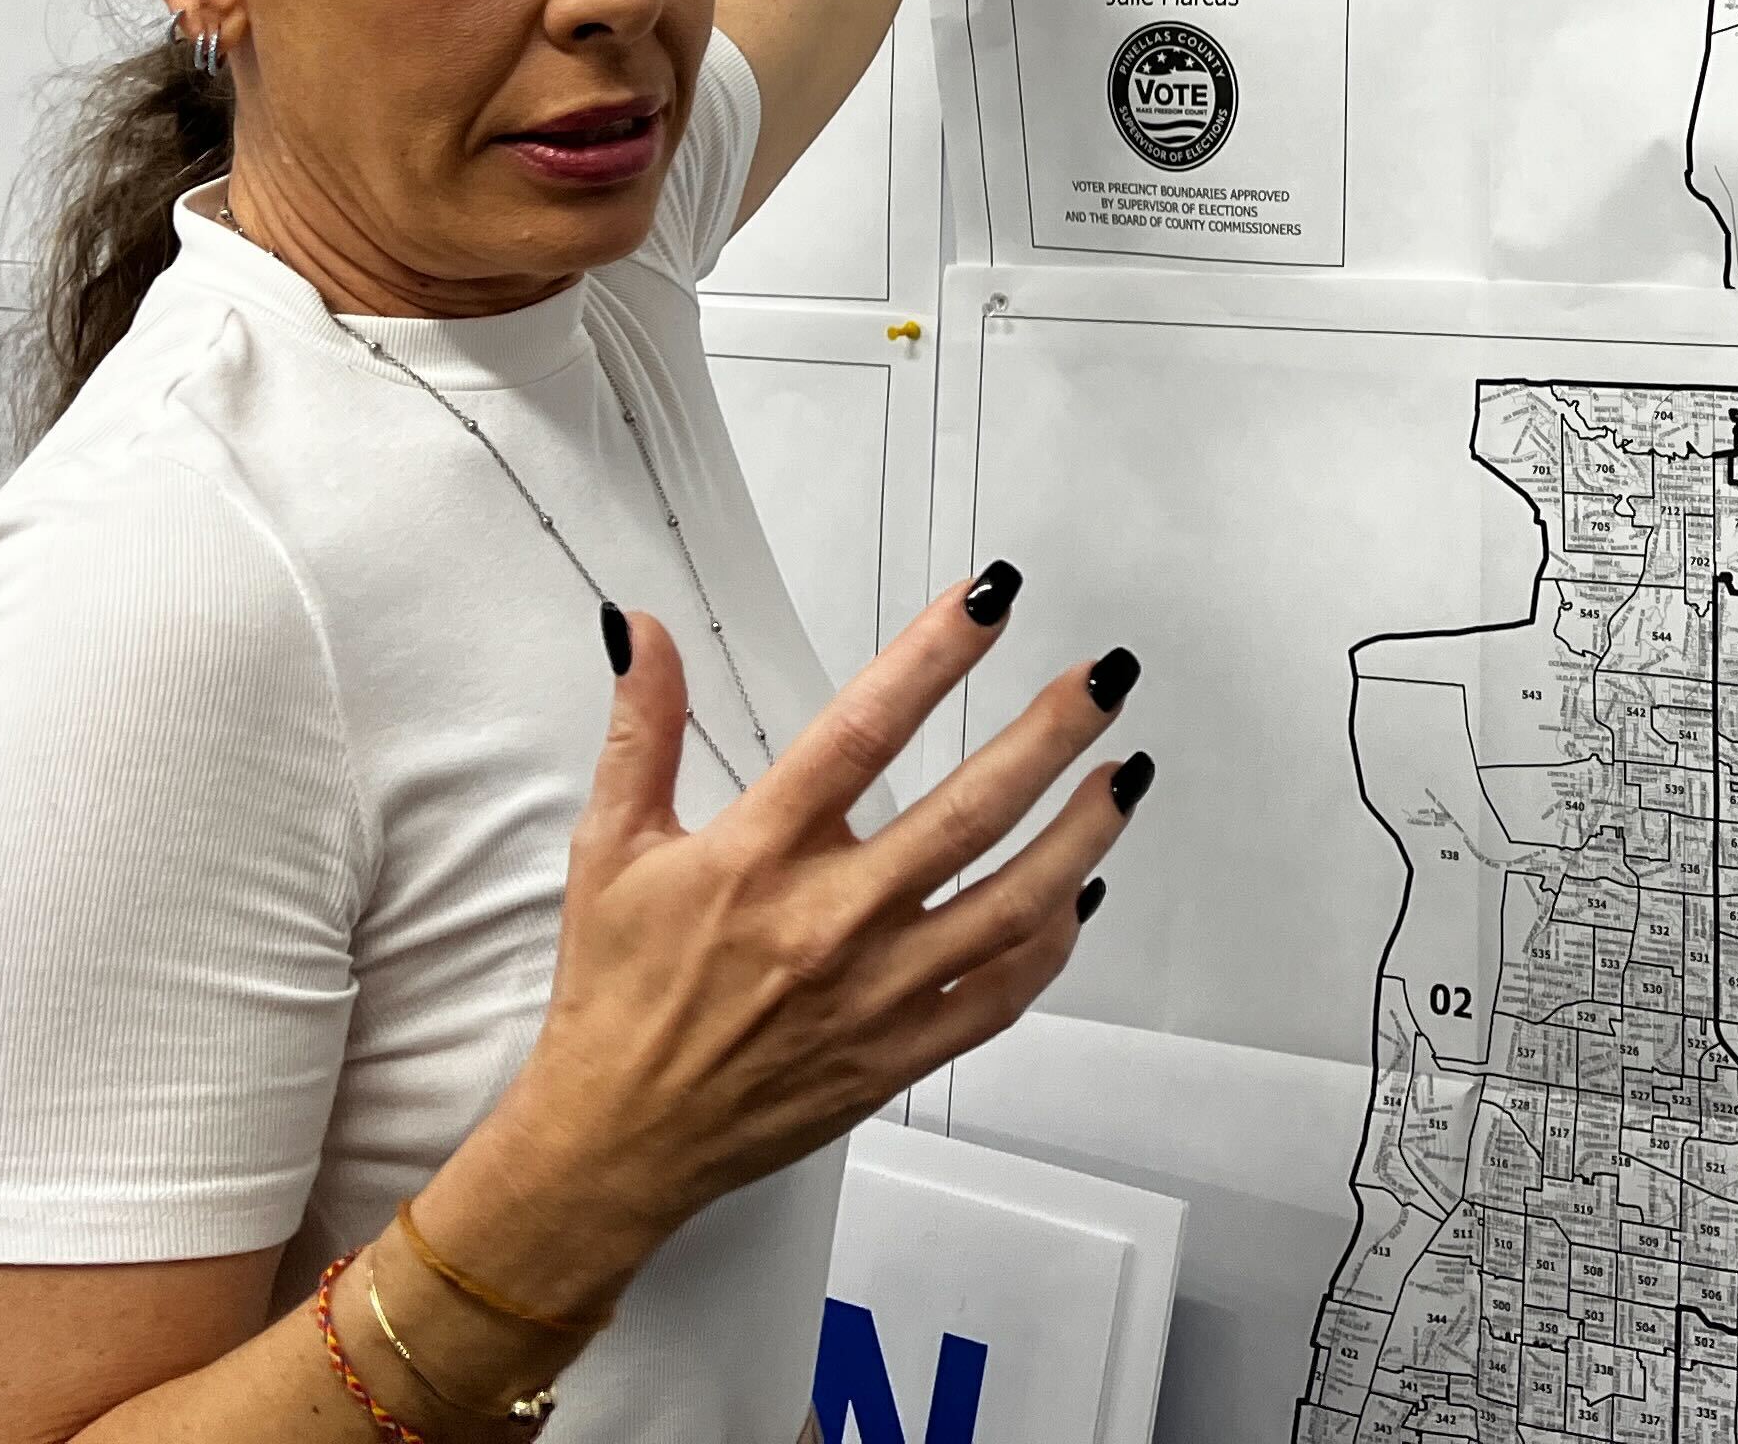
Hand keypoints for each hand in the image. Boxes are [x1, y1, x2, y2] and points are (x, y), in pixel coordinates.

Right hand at [430, 573, 1146, 1306]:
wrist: (616, 1140)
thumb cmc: (617, 990)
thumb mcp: (611, 848)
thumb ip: (643, 731)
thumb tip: (641, 626)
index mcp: (759, 854)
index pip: (861, 733)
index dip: (933, 657)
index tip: (992, 597)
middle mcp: (830, 919)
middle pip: (968, 812)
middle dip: (1050, 737)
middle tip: (1107, 680)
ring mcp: (877, 993)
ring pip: (1011, 904)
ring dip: (1080, 834)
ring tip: (1126, 774)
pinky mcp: (899, 1055)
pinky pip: (1001, 993)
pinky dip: (1053, 942)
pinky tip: (1081, 891)